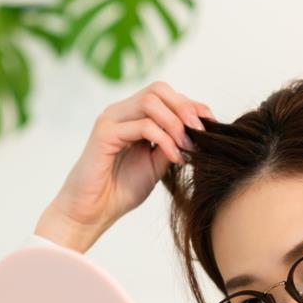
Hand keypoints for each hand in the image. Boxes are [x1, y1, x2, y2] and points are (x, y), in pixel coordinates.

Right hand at [36, 81, 214, 251]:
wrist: (92, 213)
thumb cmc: (119, 190)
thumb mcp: (156, 164)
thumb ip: (171, 144)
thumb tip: (197, 131)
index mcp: (131, 116)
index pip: (165, 95)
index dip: (191, 105)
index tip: (211, 125)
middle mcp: (119, 112)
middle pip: (158, 89)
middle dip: (185, 108)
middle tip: (201, 133)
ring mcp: (110, 120)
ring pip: (151, 102)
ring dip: (176, 123)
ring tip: (187, 147)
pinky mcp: (104, 134)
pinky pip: (143, 126)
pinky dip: (165, 140)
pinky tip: (174, 158)